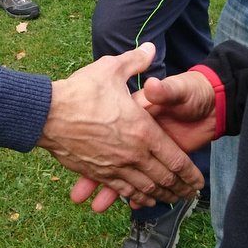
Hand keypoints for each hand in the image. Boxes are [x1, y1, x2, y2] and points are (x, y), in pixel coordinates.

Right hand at [38, 43, 204, 209]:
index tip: (199, 181)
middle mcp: (133, 153)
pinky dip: (137, 197)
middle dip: (180, 188)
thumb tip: (151, 47)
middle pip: (163, 178)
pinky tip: (144, 200)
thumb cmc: (81, 91)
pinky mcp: (98, 172)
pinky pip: (124, 190)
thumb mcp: (111, 69)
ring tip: (173, 199)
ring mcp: (115, 166)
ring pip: (146, 188)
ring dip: (162, 196)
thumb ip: (135, 60)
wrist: (48, 114)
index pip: (174, 159)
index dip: (189, 173)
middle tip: (191, 194)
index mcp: (142, 130)